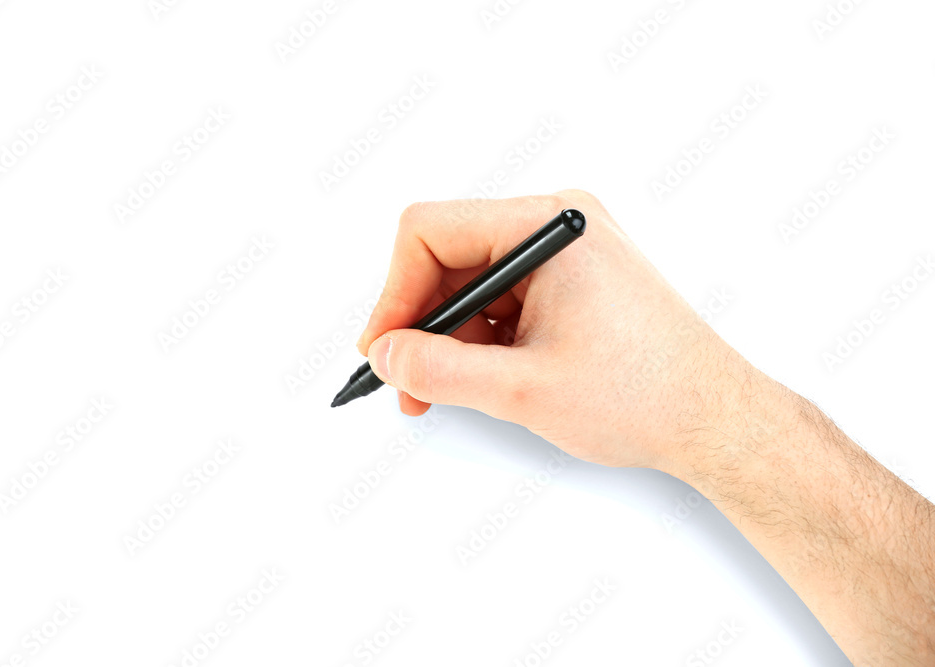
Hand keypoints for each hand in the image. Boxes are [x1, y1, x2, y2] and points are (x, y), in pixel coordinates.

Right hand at [357, 190, 756, 471]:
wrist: (715, 420)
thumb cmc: (645, 395)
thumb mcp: (522, 388)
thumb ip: (438, 369)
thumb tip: (385, 354)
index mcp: (551, 227)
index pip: (431, 230)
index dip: (395, 293)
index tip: (384, 350)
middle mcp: (557, 225)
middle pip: (448, 255)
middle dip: (421, 323)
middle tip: (406, 382)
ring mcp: (566, 251)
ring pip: (471, 281)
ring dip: (449, 338)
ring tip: (443, 393)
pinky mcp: (571, 280)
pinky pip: (501, 297)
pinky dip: (480, 339)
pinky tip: (481, 379)